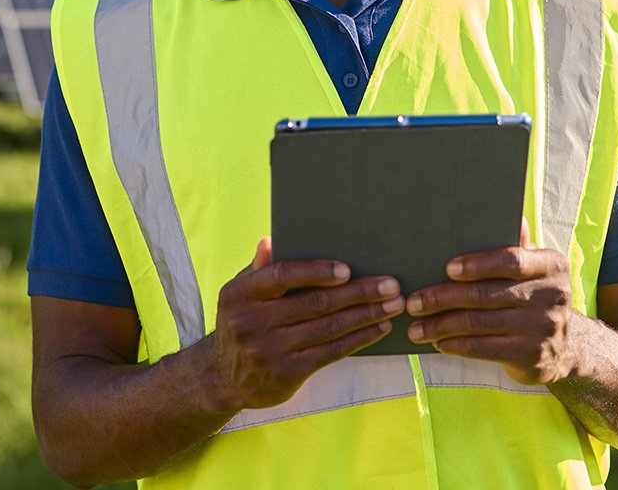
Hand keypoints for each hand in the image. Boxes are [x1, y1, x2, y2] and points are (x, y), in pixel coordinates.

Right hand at [207, 238, 404, 410]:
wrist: (222, 377)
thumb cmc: (243, 319)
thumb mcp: (241, 292)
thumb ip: (261, 268)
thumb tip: (271, 240)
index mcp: (240, 294)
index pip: (282, 276)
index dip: (316, 271)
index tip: (348, 269)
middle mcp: (251, 323)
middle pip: (315, 303)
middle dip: (359, 292)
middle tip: (391, 284)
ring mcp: (268, 352)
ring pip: (328, 328)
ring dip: (367, 315)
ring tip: (394, 304)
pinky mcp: (286, 375)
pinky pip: (330, 352)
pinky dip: (359, 338)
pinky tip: (379, 327)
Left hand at [404, 221, 576, 384]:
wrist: (569, 346)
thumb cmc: (538, 296)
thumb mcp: (538, 268)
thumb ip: (520, 246)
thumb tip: (512, 215)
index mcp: (551, 265)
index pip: (511, 260)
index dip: (478, 264)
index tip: (447, 268)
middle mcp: (550, 295)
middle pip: (486, 294)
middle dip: (443, 298)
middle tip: (414, 302)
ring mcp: (541, 328)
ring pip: (479, 323)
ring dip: (441, 325)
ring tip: (416, 327)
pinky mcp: (530, 356)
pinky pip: (484, 349)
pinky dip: (456, 344)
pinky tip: (439, 342)